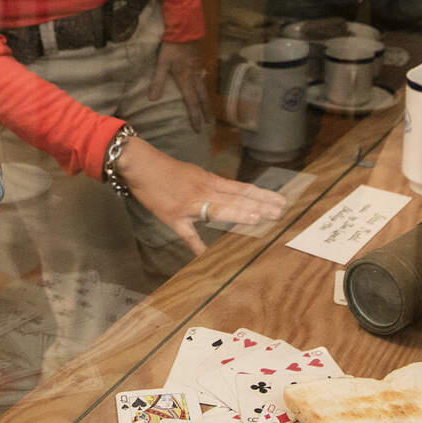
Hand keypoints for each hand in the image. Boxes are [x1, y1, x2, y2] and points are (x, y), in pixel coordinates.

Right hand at [115, 137, 289, 255]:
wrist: (141, 165)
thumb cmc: (166, 169)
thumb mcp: (194, 174)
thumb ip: (211, 187)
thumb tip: (227, 196)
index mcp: (209, 181)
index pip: (241, 188)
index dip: (261, 195)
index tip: (280, 200)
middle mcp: (204, 192)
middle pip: (236, 198)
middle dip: (259, 205)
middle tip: (280, 212)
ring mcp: (189, 205)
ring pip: (219, 210)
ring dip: (238, 214)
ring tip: (258, 219)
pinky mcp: (173, 217)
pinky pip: (187, 234)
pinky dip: (196, 246)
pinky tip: (206, 257)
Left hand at [149, 39, 207, 132]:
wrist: (185, 29)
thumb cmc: (172, 46)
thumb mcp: (162, 63)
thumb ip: (158, 81)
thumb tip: (153, 99)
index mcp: (185, 79)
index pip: (191, 102)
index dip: (195, 116)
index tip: (198, 128)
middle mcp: (194, 76)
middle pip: (202, 98)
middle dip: (205, 111)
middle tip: (208, 123)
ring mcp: (199, 69)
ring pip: (205, 89)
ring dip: (207, 101)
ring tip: (208, 110)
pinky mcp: (199, 62)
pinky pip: (204, 79)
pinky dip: (205, 88)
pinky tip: (204, 88)